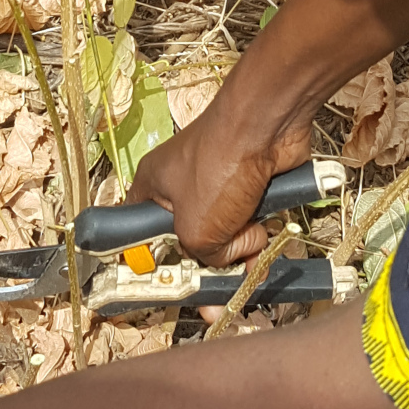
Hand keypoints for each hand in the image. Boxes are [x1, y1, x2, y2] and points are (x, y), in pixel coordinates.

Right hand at [126, 92, 310, 264]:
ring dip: (242, 247)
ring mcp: (218, 184)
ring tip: (251, 239)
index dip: (157, 259)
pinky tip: (266, 228)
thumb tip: (231, 259)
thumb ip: (204, 257)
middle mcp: (182, 185)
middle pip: (192, 239)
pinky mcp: (248, 184)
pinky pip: (251, 221)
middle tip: (224, 269)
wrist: (267, 128)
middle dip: (212, 258)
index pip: (141, 232)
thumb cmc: (219, 165)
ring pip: (226, 234)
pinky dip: (261, 231)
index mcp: (153, 188)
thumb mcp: (195, 230)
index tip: (172, 280)